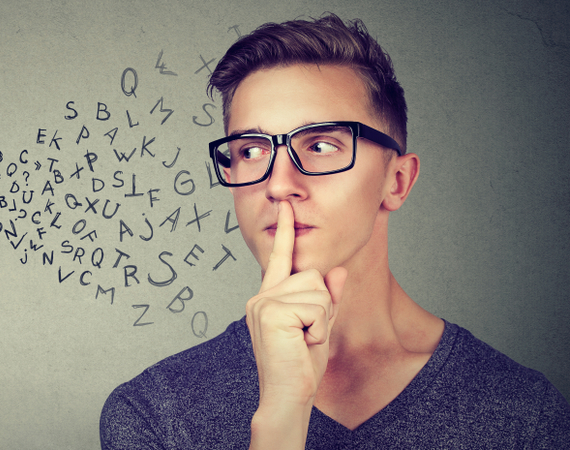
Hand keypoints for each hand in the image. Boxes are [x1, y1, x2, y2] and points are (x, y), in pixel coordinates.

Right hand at [245, 201, 346, 448]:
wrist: (288, 395)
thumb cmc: (300, 366)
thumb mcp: (320, 328)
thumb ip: (328, 300)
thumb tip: (338, 271)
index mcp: (269, 297)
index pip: (281, 258)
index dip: (285, 231)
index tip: (285, 206)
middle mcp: (262, 296)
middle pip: (312, 275)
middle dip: (323, 306)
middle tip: (307, 335)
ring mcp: (263, 302)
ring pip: (317, 290)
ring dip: (321, 319)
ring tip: (303, 340)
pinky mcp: (271, 311)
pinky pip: (316, 306)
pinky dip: (318, 327)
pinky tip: (302, 342)